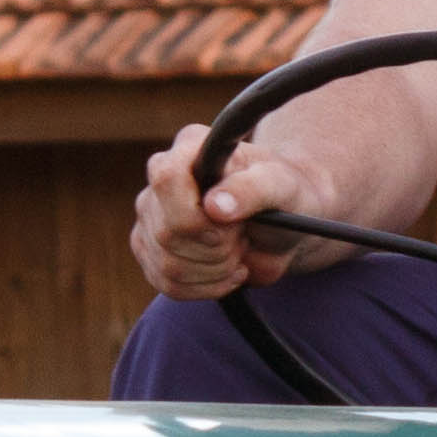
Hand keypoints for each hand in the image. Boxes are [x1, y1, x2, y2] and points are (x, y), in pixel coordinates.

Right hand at [134, 124, 329, 299]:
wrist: (283, 228)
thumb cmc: (285, 195)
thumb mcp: (282, 186)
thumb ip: (252, 189)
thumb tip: (215, 206)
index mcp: (190, 148)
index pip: (166, 179)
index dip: (195, 212)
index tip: (230, 224)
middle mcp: (162, 181)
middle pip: (167, 232)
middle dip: (216, 247)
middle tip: (242, 235)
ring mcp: (151, 218)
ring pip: (167, 265)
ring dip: (215, 270)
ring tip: (237, 250)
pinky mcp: (152, 252)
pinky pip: (167, 285)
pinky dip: (206, 288)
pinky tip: (227, 272)